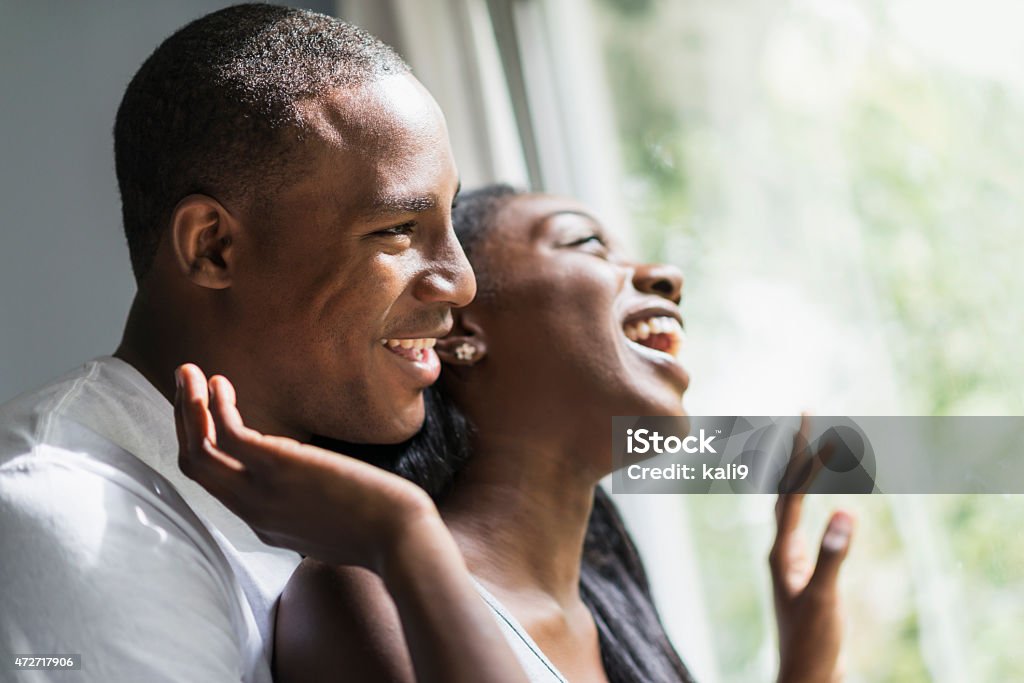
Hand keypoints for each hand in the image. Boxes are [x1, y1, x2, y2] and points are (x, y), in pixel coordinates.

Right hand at [174, 363, 437, 573]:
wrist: (402, 540)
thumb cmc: (385, 531)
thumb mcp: (337, 525)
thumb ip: (316, 507)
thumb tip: (325, 486)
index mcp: (268, 524)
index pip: (221, 487)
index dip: (209, 448)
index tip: (209, 415)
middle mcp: (255, 512)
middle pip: (198, 469)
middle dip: (185, 423)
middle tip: (184, 384)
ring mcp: (261, 493)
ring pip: (200, 452)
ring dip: (188, 408)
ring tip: (187, 372)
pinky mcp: (277, 468)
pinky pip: (228, 435)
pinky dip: (215, 407)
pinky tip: (220, 383)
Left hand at [771, 416, 855, 682]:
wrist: (804, 673)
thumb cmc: (812, 640)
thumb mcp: (824, 598)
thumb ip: (833, 556)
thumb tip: (845, 512)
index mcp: (781, 550)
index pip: (791, 492)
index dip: (805, 458)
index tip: (818, 425)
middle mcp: (779, 548)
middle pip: (785, 486)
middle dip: (797, 449)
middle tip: (807, 410)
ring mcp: (788, 557)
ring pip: (791, 500)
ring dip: (801, 468)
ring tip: (811, 439)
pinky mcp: (800, 568)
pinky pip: (801, 518)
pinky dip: (808, 495)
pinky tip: (813, 492)